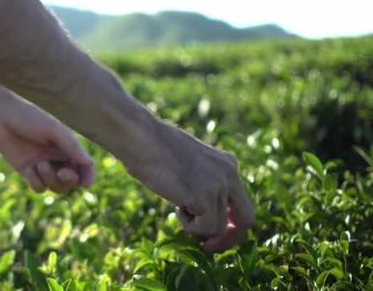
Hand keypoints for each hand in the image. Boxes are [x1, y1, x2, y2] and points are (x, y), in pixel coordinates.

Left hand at [0, 102, 94, 193]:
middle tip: (63, 173)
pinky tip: (28, 168)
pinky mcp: (27, 172)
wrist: (1, 117)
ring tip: (40, 164)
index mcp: (67, 147)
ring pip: (55, 187)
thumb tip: (89, 163)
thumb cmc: (30, 118)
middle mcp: (57, 158)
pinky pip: (38, 187)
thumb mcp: (54, 130)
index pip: (84, 166)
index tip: (86, 183)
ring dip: (51, 180)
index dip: (87, 176)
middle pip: (70, 182)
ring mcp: (42, 166)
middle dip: (68, 180)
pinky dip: (35, 181)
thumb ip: (72, 147)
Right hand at [124, 121, 254, 252]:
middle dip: (229, 239)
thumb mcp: (188, 166)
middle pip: (246, 219)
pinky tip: (175, 205)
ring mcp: (219, 184)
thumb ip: (203, 184)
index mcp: (227, 164)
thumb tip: (204, 215)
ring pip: (218, 228)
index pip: (241, 204)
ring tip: (177, 204)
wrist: (140, 138)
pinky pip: (205, 229)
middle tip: (209, 247)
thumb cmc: (153, 149)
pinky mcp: (205, 196)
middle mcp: (229, 173)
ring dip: (195, 226)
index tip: (212, 235)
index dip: (230, 224)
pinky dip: (189, 226)